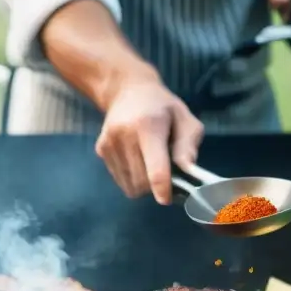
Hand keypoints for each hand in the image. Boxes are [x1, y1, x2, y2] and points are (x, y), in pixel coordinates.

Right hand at [95, 76, 204, 204]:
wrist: (127, 90)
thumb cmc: (162, 107)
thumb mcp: (185, 119)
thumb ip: (189, 146)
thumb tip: (187, 170)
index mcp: (148, 126)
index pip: (154, 168)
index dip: (162, 189)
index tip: (166, 200)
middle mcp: (124, 135)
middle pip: (141, 181)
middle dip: (155, 186)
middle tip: (167, 175)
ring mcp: (109, 143)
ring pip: (129, 184)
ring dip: (143, 184)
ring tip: (151, 164)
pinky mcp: (101, 149)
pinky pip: (119, 178)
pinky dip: (131, 177)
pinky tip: (137, 159)